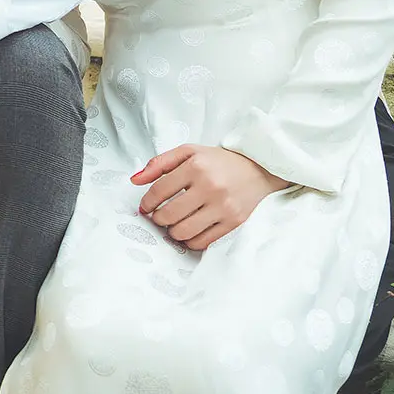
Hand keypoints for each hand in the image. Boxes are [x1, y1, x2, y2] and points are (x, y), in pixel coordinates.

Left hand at [133, 144, 288, 249]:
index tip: (145, 207)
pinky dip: (190, 240)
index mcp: (196, 166)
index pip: (159, 191)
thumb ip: (159, 163)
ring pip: (184, 231)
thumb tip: (134, 180)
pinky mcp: (234, 222)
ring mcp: (223, 206)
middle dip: (158, 219)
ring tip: (174, 224)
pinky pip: (203, 241)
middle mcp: (210, 186)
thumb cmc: (219, 161)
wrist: (259, 168)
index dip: (147, 203)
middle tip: (159, 216)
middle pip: (169, 214)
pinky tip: (189, 232)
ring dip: (172, 231)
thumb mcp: (189, 152)